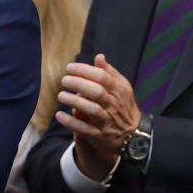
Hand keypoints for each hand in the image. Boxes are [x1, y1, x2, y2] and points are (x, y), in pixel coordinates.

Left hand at [56, 53, 140, 178]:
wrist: (133, 133)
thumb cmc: (122, 106)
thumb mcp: (121, 87)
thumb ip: (109, 73)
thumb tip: (99, 57)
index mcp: (119, 90)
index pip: (102, 77)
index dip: (85, 71)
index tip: (70, 67)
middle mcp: (114, 105)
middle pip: (97, 92)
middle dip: (79, 84)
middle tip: (64, 80)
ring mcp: (107, 120)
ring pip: (92, 110)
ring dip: (75, 102)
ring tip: (61, 95)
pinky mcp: (99, 135)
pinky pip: (85, 129)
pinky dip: (72, 122)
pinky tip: (60, 115)